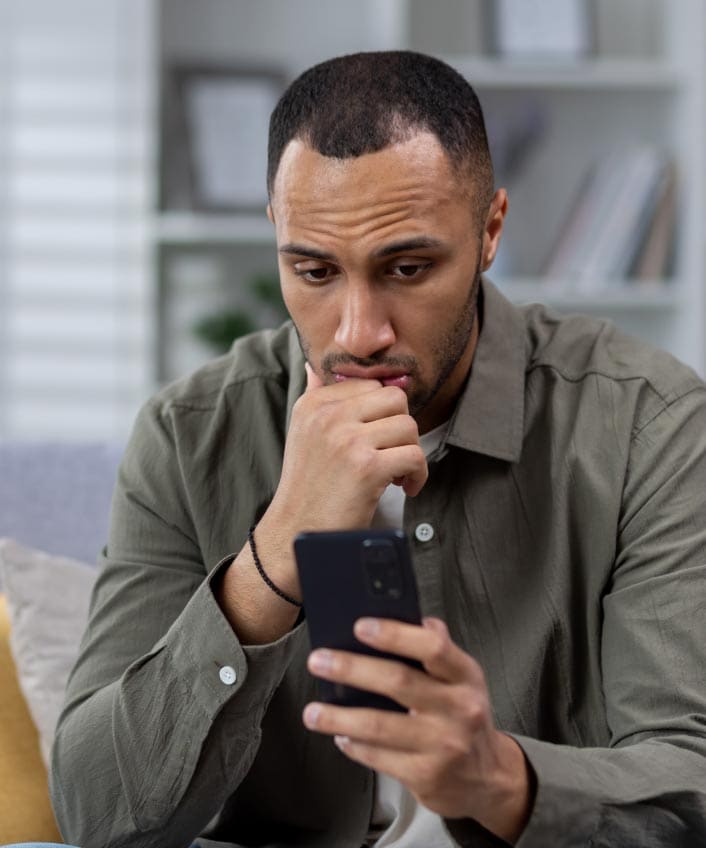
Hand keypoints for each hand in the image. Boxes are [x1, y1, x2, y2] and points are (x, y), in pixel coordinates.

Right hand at [257, 364, 427, 588]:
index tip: (378, 439)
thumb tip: (314, 365)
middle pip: (395, 399)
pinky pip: (414, 456)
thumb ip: (315, 397)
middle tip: (392, 455)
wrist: (295, 532)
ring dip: (410, 453)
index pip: (371, 384)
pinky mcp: (366, 468)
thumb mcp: (302, 433)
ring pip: (409, 426)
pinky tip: (404, 488)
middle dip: (401, 428)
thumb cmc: (308, 486)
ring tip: (396, 474)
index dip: (384, 413)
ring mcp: (347, 440)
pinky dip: (418, 475)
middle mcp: (328, 416)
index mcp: (314, 404)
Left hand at [302, 617, 532, 842]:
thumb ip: (438, 648)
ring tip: (312, 712)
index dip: (395, 634)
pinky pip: (378, 757)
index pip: (433, 647)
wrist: (489, 779)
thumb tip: (412, 616)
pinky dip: (353, 745)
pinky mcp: (426, 776)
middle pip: (398, 682)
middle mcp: (458, 708)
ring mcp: (443, 745)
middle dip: (352, 669)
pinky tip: (339, 735)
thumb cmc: (464, 715)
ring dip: (338, 717)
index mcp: (465, 675)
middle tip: (318, 661)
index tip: (360, 626)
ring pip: (380, 726)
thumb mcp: (462, 678)